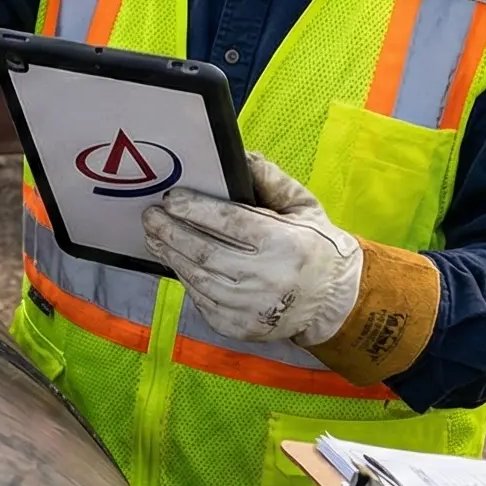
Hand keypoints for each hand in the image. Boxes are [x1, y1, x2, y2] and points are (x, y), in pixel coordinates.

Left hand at [141, 154, 360, 344]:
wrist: (334, 302)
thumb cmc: (315, 247)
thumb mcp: (304, 207)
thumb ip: (272, 181)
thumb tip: (241, 158)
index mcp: (285, 244)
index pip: (229, 223)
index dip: (195, 209)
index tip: (172, 199)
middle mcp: (268, 278)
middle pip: (205, 252)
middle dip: (171, 231)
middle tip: (151, 217)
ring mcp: (252, 308)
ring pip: (198, 278)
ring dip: (171, 256)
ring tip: (155, 237)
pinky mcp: (241, 327)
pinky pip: (202, 301)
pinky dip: (185, 280)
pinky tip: (177, 263)